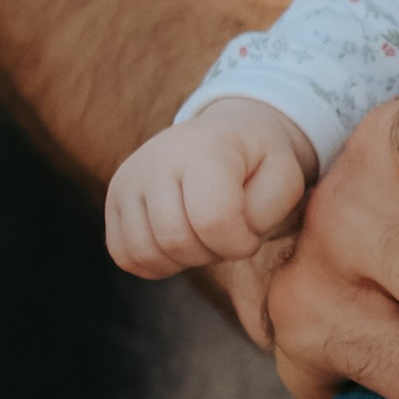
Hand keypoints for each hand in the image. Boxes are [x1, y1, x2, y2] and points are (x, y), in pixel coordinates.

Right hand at [107, 99, 316, 277]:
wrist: (225, 135)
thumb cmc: (258, 163)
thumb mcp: (285, 176)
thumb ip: (270, 209)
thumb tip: (231, 234)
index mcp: (206, 148)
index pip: (213, 221)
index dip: (239, 243)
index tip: (250, 235)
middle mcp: (157, 158)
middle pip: (176, 241)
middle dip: (211, 253)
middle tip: (227, 236)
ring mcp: (129, 177)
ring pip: (145, 252)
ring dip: (182, 260)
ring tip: (204, 237)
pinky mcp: (113, 197)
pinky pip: (125, 255)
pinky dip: (155, 263)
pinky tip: (179, 244)